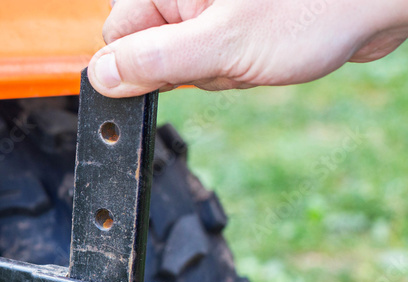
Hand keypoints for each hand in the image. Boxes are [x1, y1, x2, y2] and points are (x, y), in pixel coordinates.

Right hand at [88, 0, 407, 96]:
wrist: (379, 3)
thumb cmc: (314, 10)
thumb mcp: (221, 47)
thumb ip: (153, 62)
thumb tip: (99, 77)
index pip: (116, 35)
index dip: (142, 64)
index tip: (181, 70)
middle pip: (151, 52)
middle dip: (190, 69)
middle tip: (231, 56)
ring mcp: (209, 7)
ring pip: (185, 64)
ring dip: (220, 72)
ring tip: (256, 52)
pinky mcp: (233, 21)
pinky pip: (215, 62)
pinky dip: (238, 68)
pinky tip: (266, 54)